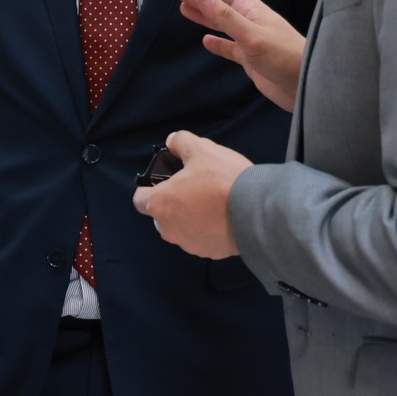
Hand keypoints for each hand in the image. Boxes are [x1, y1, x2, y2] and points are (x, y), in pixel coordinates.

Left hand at [132, 131, 250, 259]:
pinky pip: (201, 238)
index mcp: (160, 204)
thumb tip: (172, 142)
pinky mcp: (208, 253)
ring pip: (182, 228)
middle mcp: (168, 229)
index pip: (140, 199)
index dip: (148, 188)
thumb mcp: (201, 149)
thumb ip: (180, 142)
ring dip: (190, 217)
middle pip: (162, 215)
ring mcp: (188, 244)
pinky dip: (207, 229)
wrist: (256, 211)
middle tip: (193, 188)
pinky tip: (223, 216)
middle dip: (173, 202)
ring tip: (212, 202)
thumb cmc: (223, 180)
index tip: (162, 182)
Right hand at [172, 0, 306, 112]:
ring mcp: (250, 40)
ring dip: (203, 14)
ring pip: (221, 23)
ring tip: (183, 9)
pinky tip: (206, 41)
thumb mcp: (252, 35)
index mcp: (251, 10)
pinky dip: (217, 43)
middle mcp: (249, 21)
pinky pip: (229, 47)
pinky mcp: (251, 59)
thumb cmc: (284, 57)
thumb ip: (225, 15)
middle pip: (219, 2)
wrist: (306, 85)